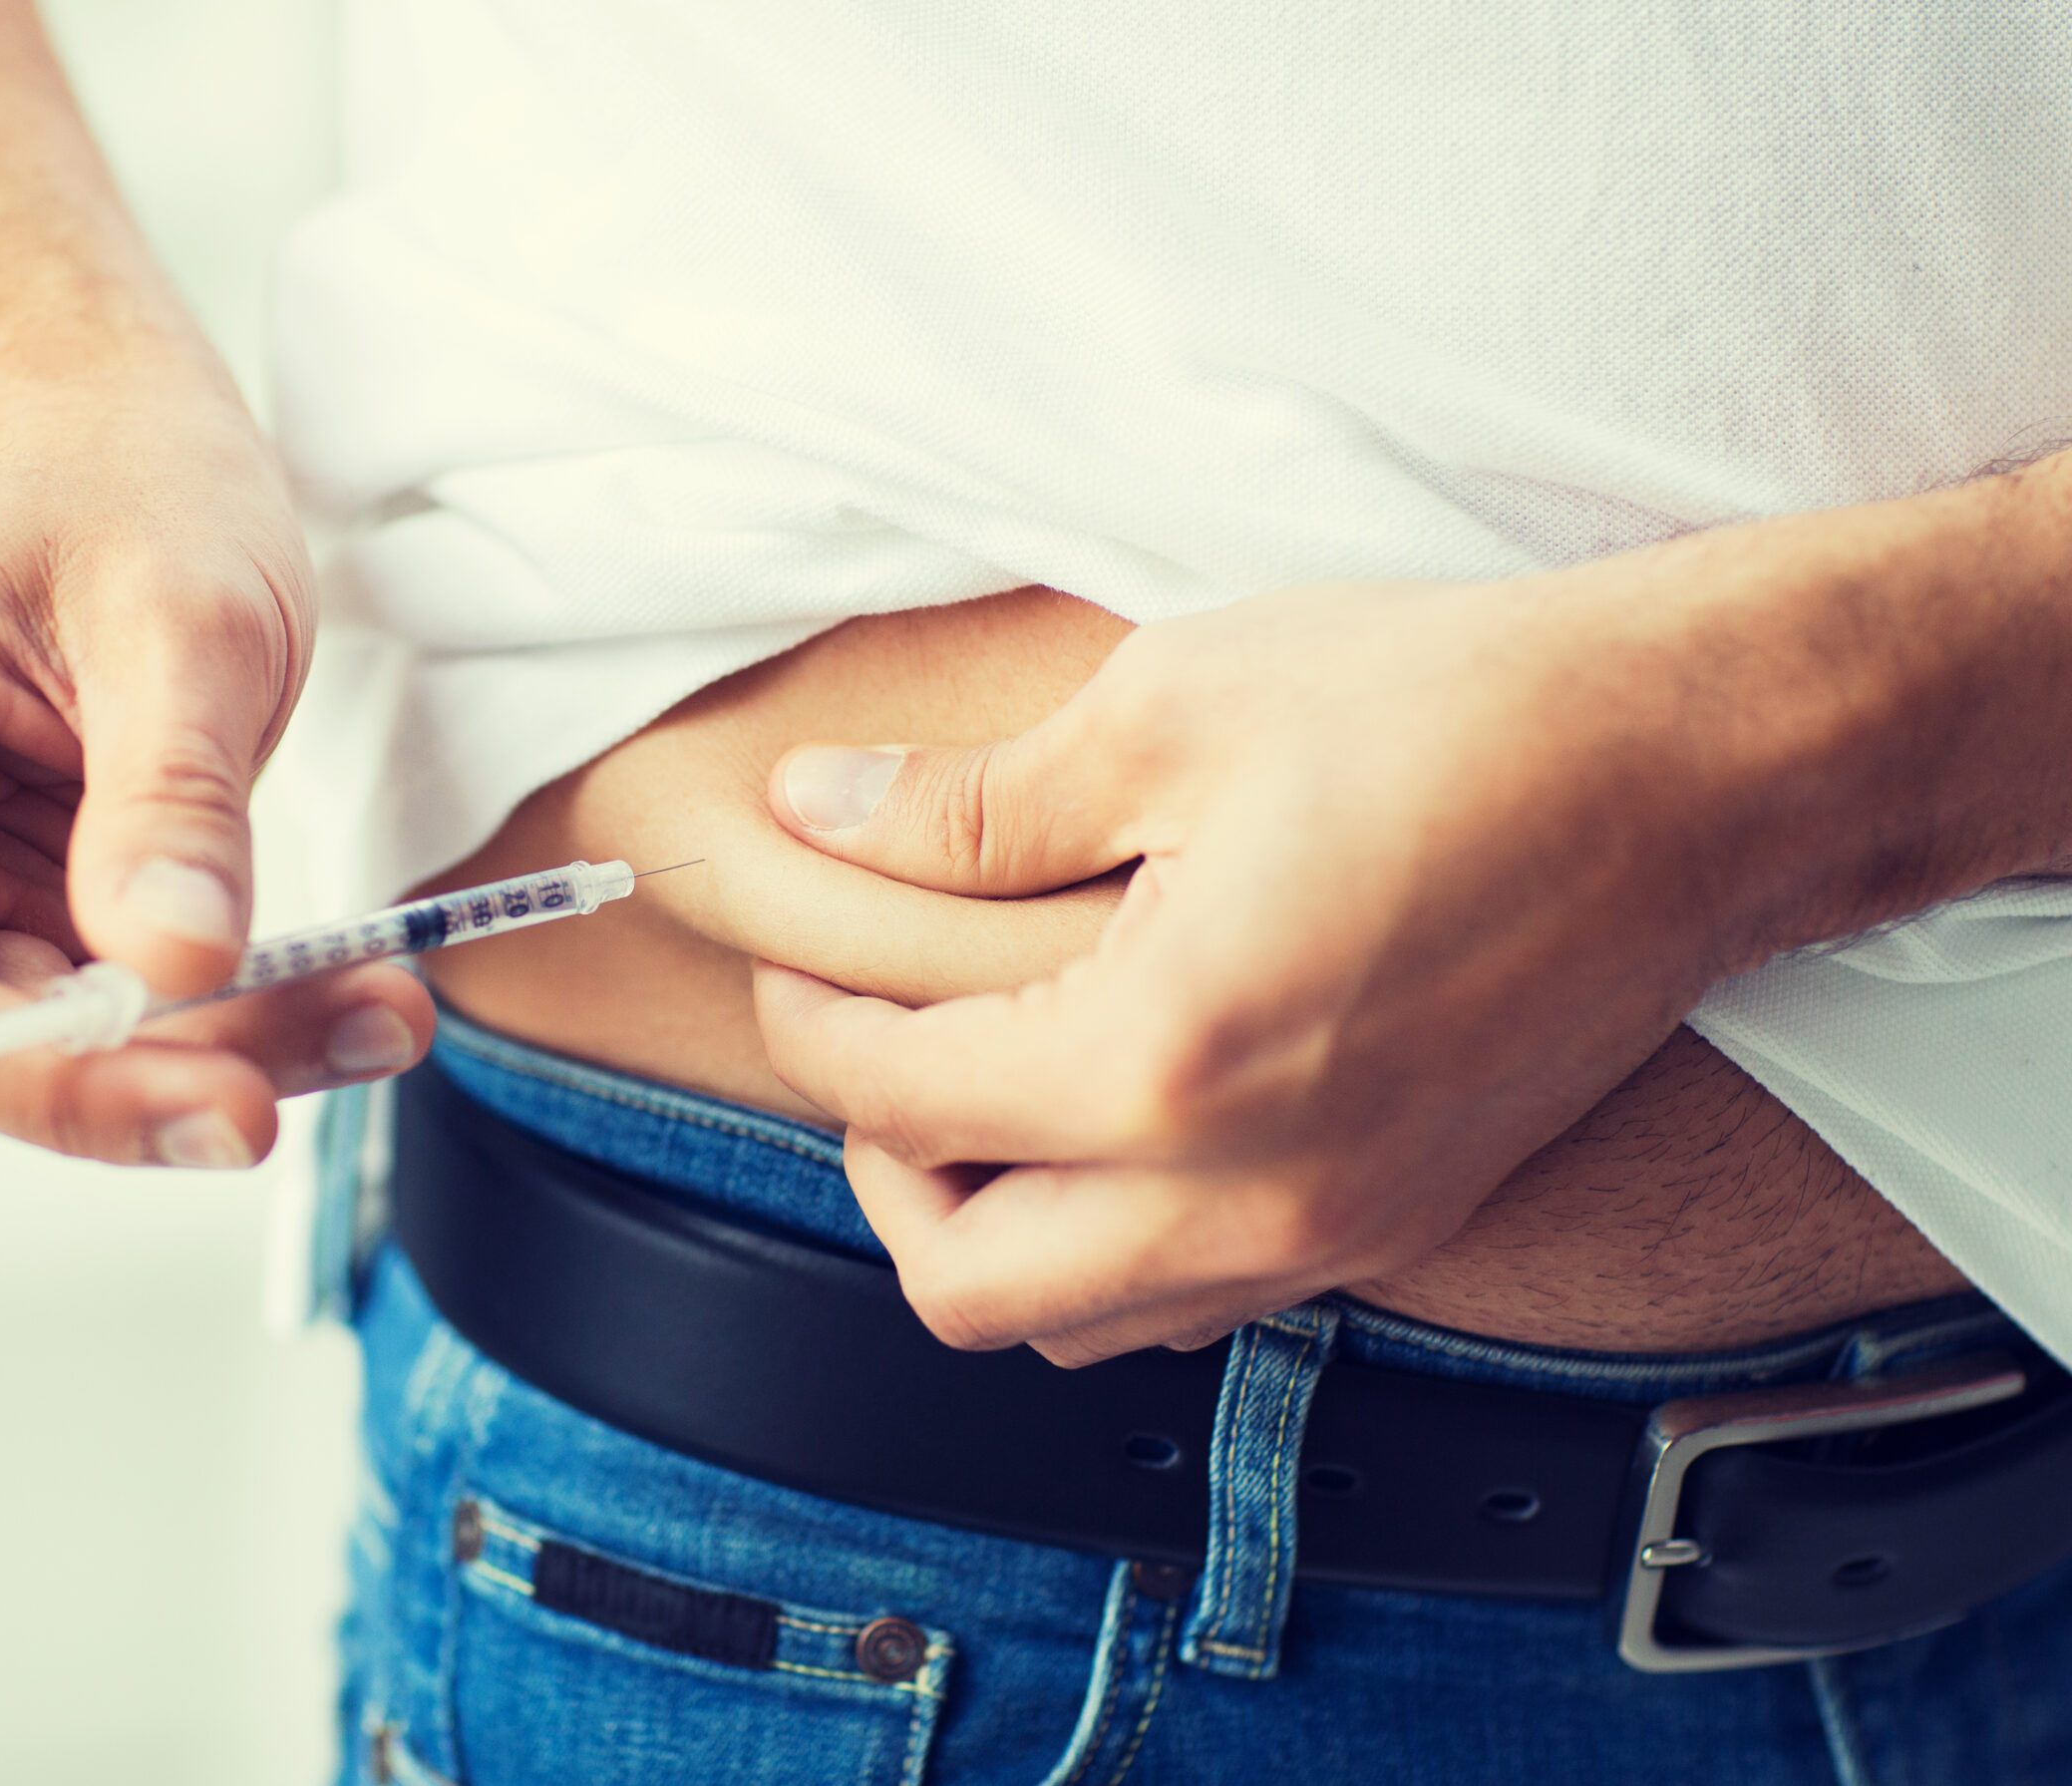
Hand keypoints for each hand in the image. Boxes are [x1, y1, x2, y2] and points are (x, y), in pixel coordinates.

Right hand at [0, 385, 432, 1168]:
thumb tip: (171, 962)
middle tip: (247, 1109)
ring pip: (34, 1043)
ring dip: (196, 1067)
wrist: (158, 473)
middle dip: (79, 1082)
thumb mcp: (183, 612)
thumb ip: (172, 790)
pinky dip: (241, 1031)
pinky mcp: (38, 921)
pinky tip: (358, 1010)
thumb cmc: (136, 493)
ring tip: (376, 1022)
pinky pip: (121, 1021)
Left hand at [753, 568, 1820, 1365]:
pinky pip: (1196, 1304)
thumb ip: (967, 802)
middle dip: (881, 1172)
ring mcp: (1333, 1233)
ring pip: (1083, 1328)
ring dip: (992, 1233)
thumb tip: (816, 811)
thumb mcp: (1169, 709)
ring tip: (980, 1092)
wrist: (1701, 766)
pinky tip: (1112, 1121)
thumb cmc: (1455, 710)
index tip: (793, 963)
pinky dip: (1107, 1249)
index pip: (905, 1099)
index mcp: (1164, 1063)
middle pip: (968, 1286)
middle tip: (871, 1048)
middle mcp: (1246, 1196)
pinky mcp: (1398, 1226)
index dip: (810, 1029)